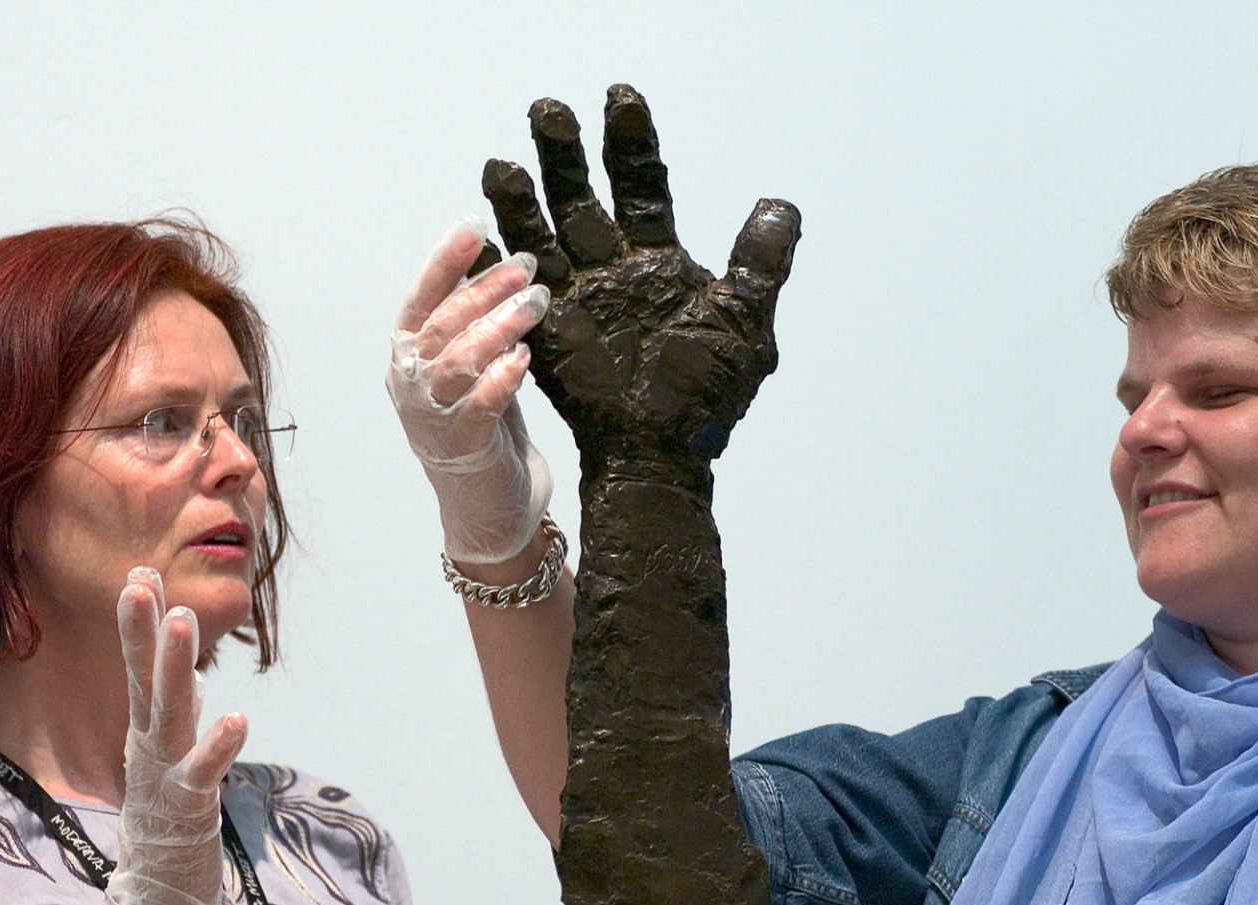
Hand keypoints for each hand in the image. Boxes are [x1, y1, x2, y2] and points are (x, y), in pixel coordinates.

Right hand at [106, 567, 246, 904]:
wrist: (158, 875)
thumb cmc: (168, 802)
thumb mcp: (170, 748)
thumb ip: (178, 711)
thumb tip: (193, 676)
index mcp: (148, 722)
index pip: (141, 663)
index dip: (141, 620)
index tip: (140, 572)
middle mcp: (150, 739)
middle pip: (143, 676)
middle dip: (142, 629)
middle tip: (142, 582)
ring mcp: (165, 768)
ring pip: (169, 709)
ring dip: (172, 664)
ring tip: (181, 620)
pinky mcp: (188, 800)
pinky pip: (204, 769)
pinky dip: (217, 745)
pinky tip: (237, 719)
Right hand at [387, 217, 555, 563]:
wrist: (493, 512)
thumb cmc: (487, 434)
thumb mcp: (479, 370)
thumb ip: (476, 328)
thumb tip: (500, 270)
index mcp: (409, 358)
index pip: (422, 297)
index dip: (445, 260)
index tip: (475, 225)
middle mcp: (409, 384)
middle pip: (441, 323)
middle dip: (484, 289)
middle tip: (527, 267)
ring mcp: (429, 418)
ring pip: (456, 359)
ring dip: (496, 326)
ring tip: (535, 303)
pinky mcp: (459, 447)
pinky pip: (477, 404)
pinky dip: (500, 377)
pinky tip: (524, 358)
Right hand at [482, 84, 800, 462]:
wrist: (665, 453)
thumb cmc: (707, 395)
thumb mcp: (745, 322)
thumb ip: (760, 262)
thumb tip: (781, 204)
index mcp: (658, 260)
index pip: (643, 185)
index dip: (631, 143)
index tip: (620, 98)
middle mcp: (612, 268)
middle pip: (582, 197)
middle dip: (566, 156)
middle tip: (548, 111)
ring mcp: (576, 298)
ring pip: (542, 235)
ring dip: (522, 201)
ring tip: (504, 164)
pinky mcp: (547, 333)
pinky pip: (513, 293)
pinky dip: (494, 265)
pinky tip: (476, 234)